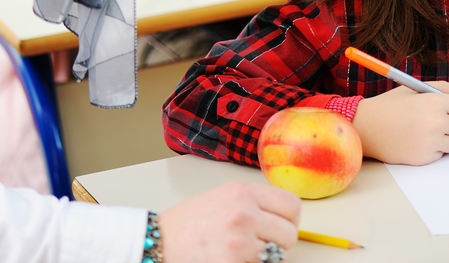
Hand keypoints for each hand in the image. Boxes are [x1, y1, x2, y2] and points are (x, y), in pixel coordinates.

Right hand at [158, 181, 300, 262]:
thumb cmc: (186, 224)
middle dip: (279, 244)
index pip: (291, 204)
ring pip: (278, 256)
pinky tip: (231, 261)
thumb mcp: (221, 198)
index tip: (282, 227)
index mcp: (242, 192)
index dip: (290, 220)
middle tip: (260, 247)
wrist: (156, 242)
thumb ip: (252, 203)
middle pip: (289, 234)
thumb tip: (282, 217)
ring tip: (242, 255)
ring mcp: (239, 241)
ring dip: (266, 260)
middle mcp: (244, 213)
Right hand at [352, 82, 448, 165]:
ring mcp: (430, 142)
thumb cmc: (389, 106)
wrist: (366, 127)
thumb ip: (442, 88)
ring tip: (432, 131)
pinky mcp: (424, 157)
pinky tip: (420, 140)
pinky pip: (442, 153)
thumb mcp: (414, 90)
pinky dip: (436, 148)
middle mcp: (435, 122)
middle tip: (446, 122)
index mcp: (434, 102)